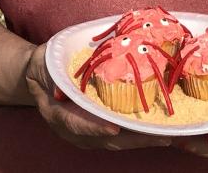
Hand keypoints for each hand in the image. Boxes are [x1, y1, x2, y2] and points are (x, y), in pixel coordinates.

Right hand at [23, 43, 173, 150]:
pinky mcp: (99, 128)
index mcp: (56, 114)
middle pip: (104, 140)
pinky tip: (157, 129)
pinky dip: (139, 134)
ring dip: (141, 139)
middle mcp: (73, 129)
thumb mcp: (44, 65)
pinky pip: (121, 135)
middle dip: (133, 140)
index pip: (75, 125)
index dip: (94, 128)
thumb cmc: (44, 66)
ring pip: (116, 142)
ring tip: (166, 135)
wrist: (41, 75)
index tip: (112, 129)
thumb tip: (62, 88)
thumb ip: (52, 77)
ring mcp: (87, 132)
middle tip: (159, 136)